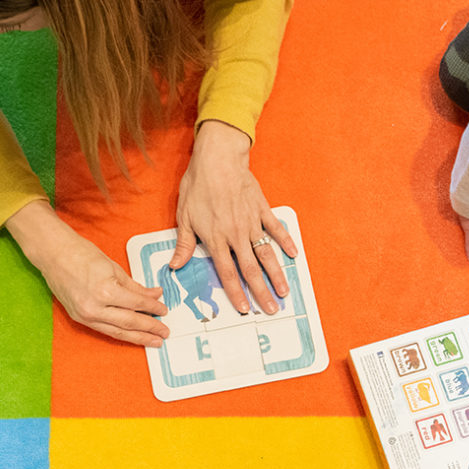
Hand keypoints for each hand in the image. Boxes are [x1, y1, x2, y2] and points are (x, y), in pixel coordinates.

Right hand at [9, 202, 170, 345]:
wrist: (53, 254)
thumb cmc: (82, 254)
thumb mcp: (114, 267)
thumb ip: (134, 286)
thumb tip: (154, 295)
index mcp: (106, 291)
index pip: (137, 304)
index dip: (153, 308)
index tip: (164, 310)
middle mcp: (95, 307)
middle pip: (129, 323)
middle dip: (149, 329)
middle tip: (164, 332)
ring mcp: (85, 315)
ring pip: (117, 332)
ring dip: (138, 338)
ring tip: (153, 341)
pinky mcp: (79, 318)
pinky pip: (104, 330)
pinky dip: (120, 333)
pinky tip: (132, 336)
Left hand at [173, 120, 298, 313]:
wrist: (218, 158)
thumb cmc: (198, 185)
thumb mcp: (184, 215)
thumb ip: (183, 244)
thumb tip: (174, 266)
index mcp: (216, 239)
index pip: (227, 273)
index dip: (236, 293)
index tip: (244, 309)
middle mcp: (237, 235)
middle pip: (251, 270)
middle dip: (261, 292)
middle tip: (271, 310)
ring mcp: (252, 222)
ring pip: (266, 254)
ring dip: (276, 274)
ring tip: (284, 292)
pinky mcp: (262, 209)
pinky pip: (276, 229)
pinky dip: (286, 242)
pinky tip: (294, 255)